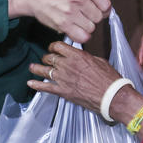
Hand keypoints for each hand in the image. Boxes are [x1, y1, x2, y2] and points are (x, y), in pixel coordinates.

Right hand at [8, 0, 110, 43]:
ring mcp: (70, 11)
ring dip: (86, 26)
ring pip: (91, 27)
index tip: (98, 10)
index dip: (103, 9)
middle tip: (83, 13)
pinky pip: (82, 36)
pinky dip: (81, 35)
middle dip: (93, 16)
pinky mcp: (62, 23)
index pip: (106, 4)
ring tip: (77, 19)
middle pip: (99, 17)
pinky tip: (75, 29)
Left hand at [27, 41, 142, 125]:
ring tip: (32, 67)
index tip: (53, 48)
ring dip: (37, 68)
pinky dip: (36, 85)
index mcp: (77, 55)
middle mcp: (67, 65)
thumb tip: (81, 58)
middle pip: (50, 57)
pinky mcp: (63, 92)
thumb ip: (86, 58)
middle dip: (47, 57)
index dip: (54, 46)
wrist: (111, 96)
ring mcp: (63, 79)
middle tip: (46, 59)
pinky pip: (45, 87)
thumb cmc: (109, 79)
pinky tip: (30, 83)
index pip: (58, 46)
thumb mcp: (99, 61)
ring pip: (44, 70)